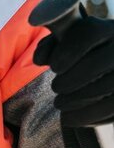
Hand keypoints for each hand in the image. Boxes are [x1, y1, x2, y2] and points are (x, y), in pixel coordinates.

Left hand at [34, 10, 113, 126]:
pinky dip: (87, 116)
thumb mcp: (67, 44)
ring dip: (75, 100)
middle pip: (95, 64)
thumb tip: (40, 58)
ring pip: (105, 87)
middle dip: (69, 80)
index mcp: (106, 29)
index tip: (54, 67)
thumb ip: (51, 46)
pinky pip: (110, 107)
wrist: (106, 69)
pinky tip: (69, 118)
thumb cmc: (81, 55)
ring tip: (60, 103)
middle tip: (56, 87)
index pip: (89, 33)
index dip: (67, 51)